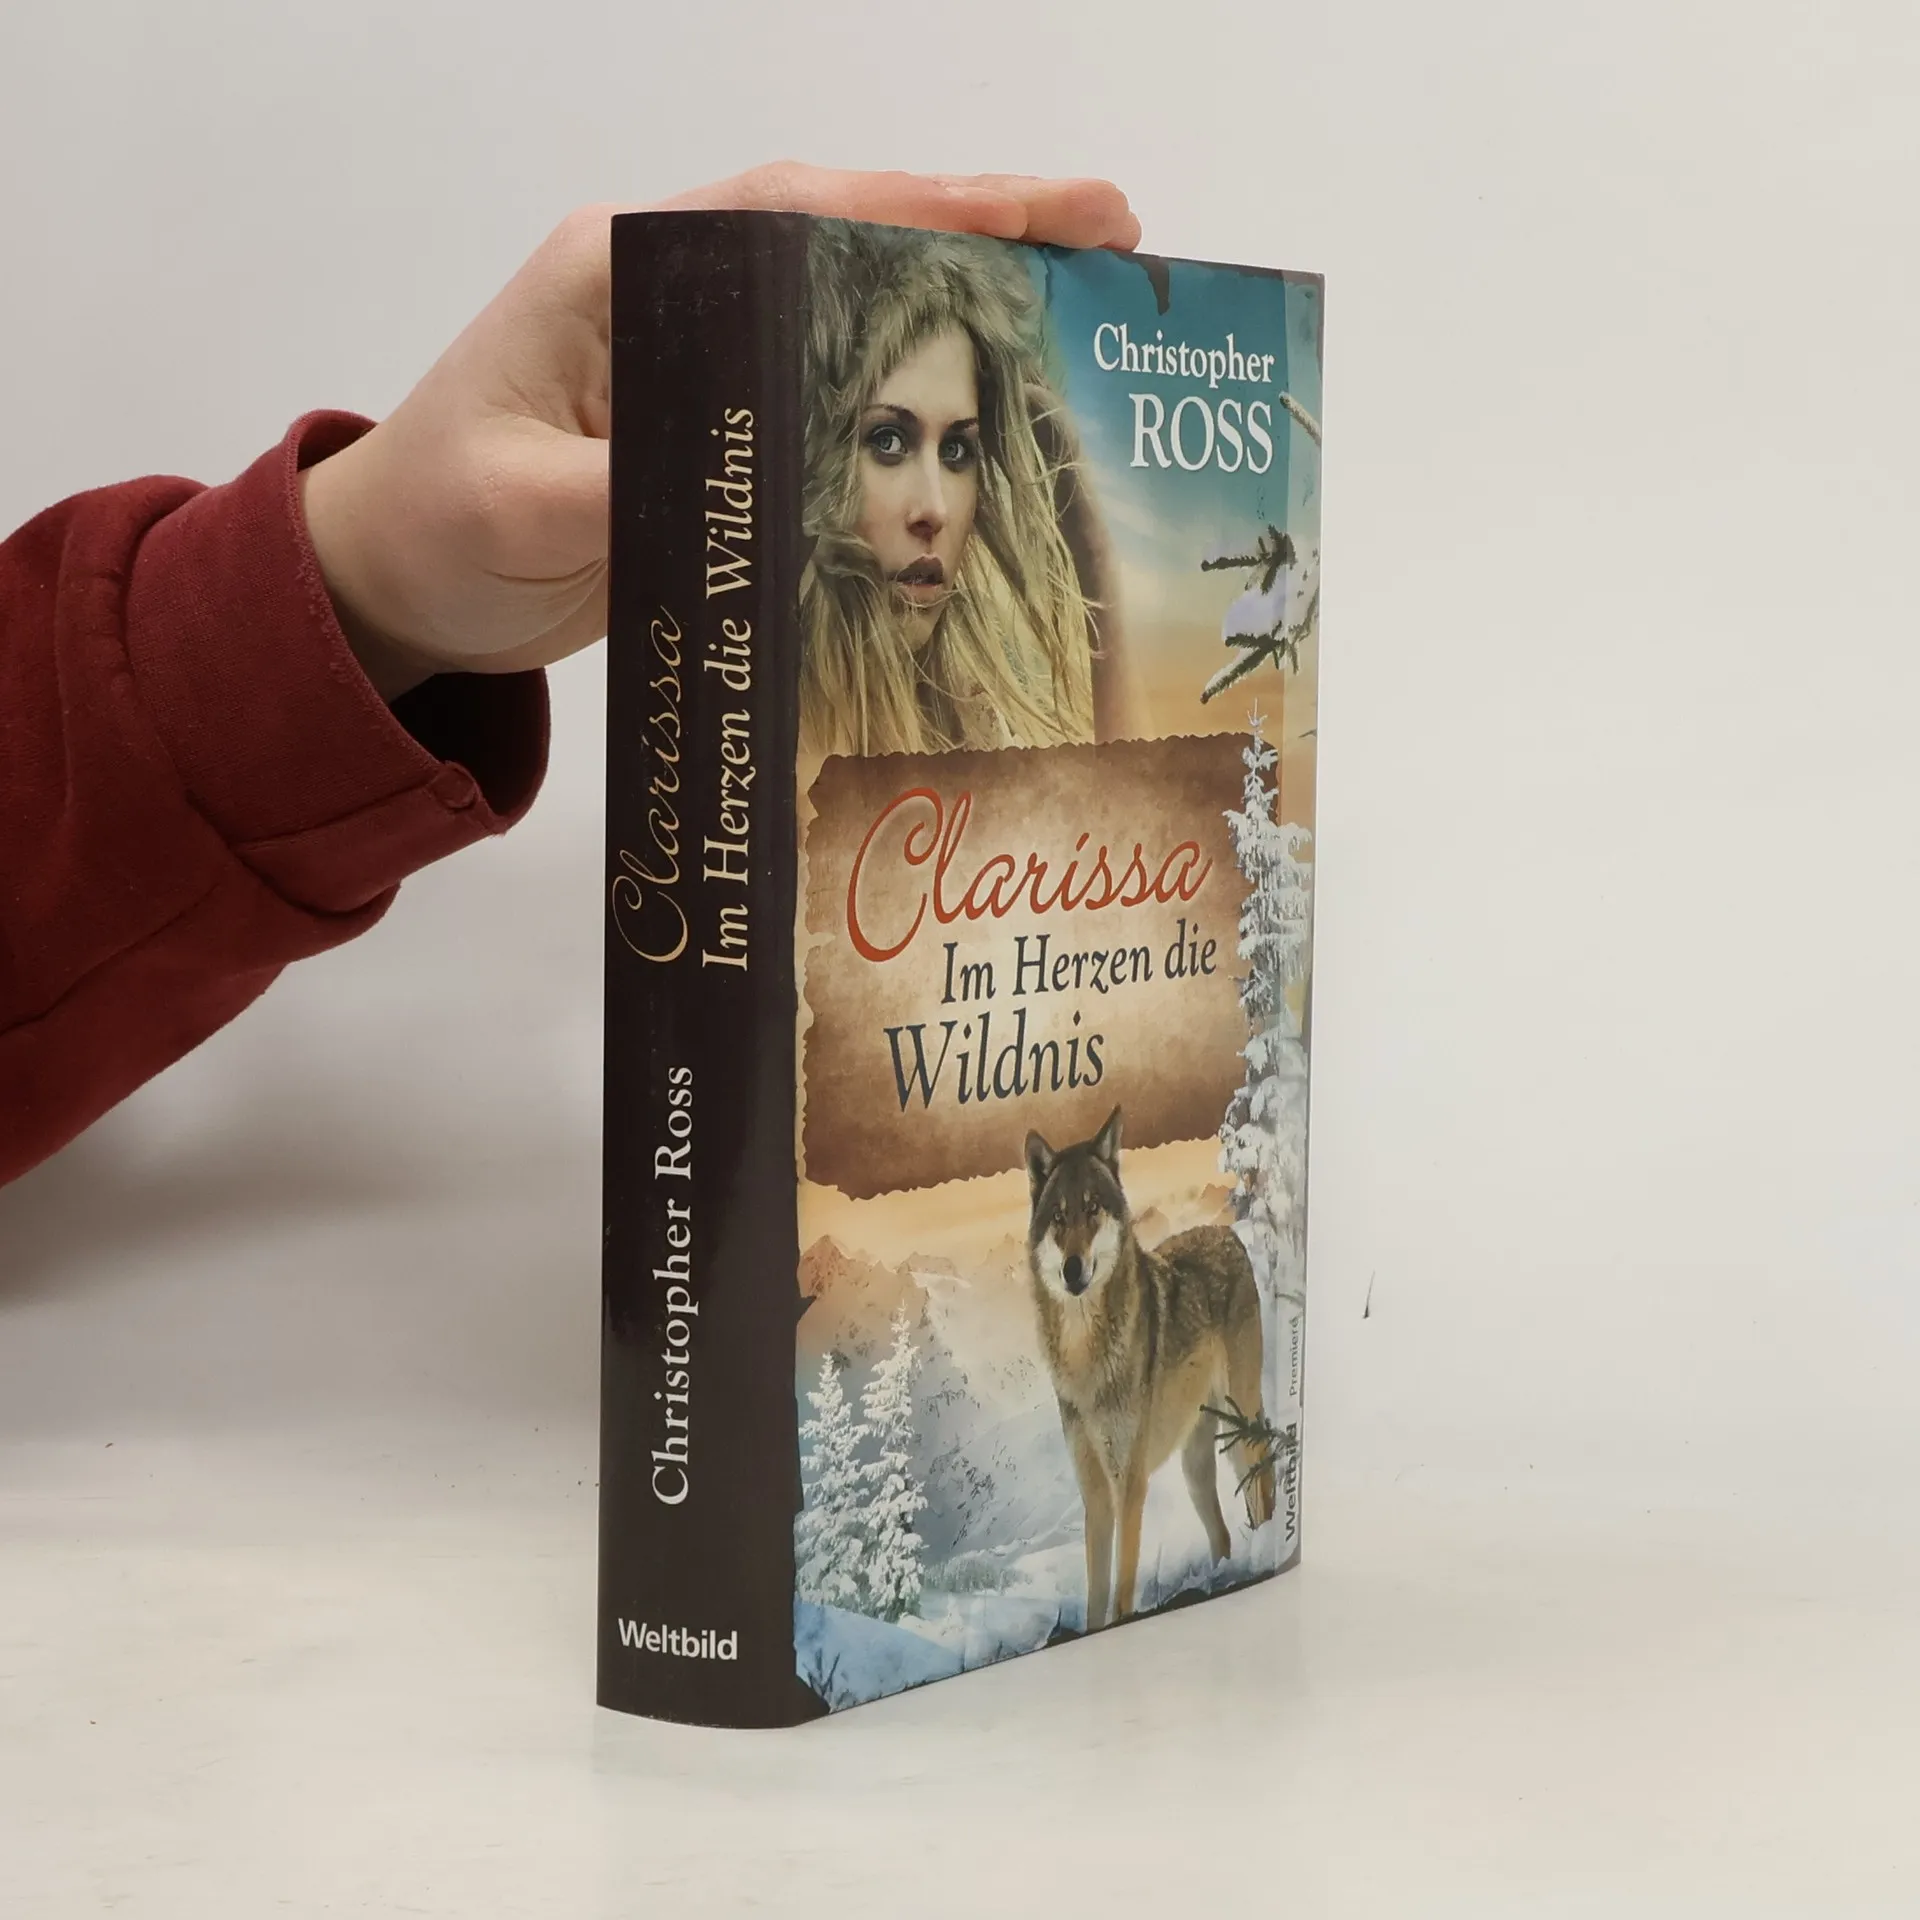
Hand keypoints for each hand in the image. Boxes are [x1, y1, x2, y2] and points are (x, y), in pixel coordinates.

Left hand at [302, 162, 1141, 699]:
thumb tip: (750, 496)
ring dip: (962, 320)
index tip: (1054, 213)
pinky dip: (912, 410)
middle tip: (1117, 254)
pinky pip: (833, 407)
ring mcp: (702, 367)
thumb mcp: (515, 505)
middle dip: (984, 243)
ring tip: (1083, 330)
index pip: (798, 214)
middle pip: (850, 247)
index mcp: (625, 270)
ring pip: (854, 321)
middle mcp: (676, 299)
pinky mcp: (717, 438)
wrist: (392, 585)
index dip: (932, 207)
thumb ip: (624, 490)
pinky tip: (985, 430)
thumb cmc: (430, 523)